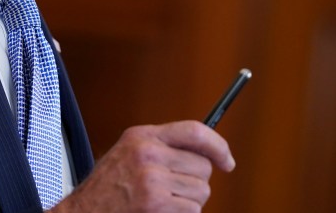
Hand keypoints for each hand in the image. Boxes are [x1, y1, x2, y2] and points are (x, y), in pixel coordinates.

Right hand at [51, 120, 234, 212]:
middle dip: (196, 182)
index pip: (195, 131)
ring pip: (201, 191)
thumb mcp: (130, 152)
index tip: (227, 161)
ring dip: (189, 202)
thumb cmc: (108, 188)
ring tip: (164, 203)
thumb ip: (163, 146)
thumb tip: (207, 152)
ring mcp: (152, 178)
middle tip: (175, 190)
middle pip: (203, 166)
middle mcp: (148, 152)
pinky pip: (192, 210)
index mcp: (144, 135)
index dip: (218, 146)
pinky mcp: (155, 203)